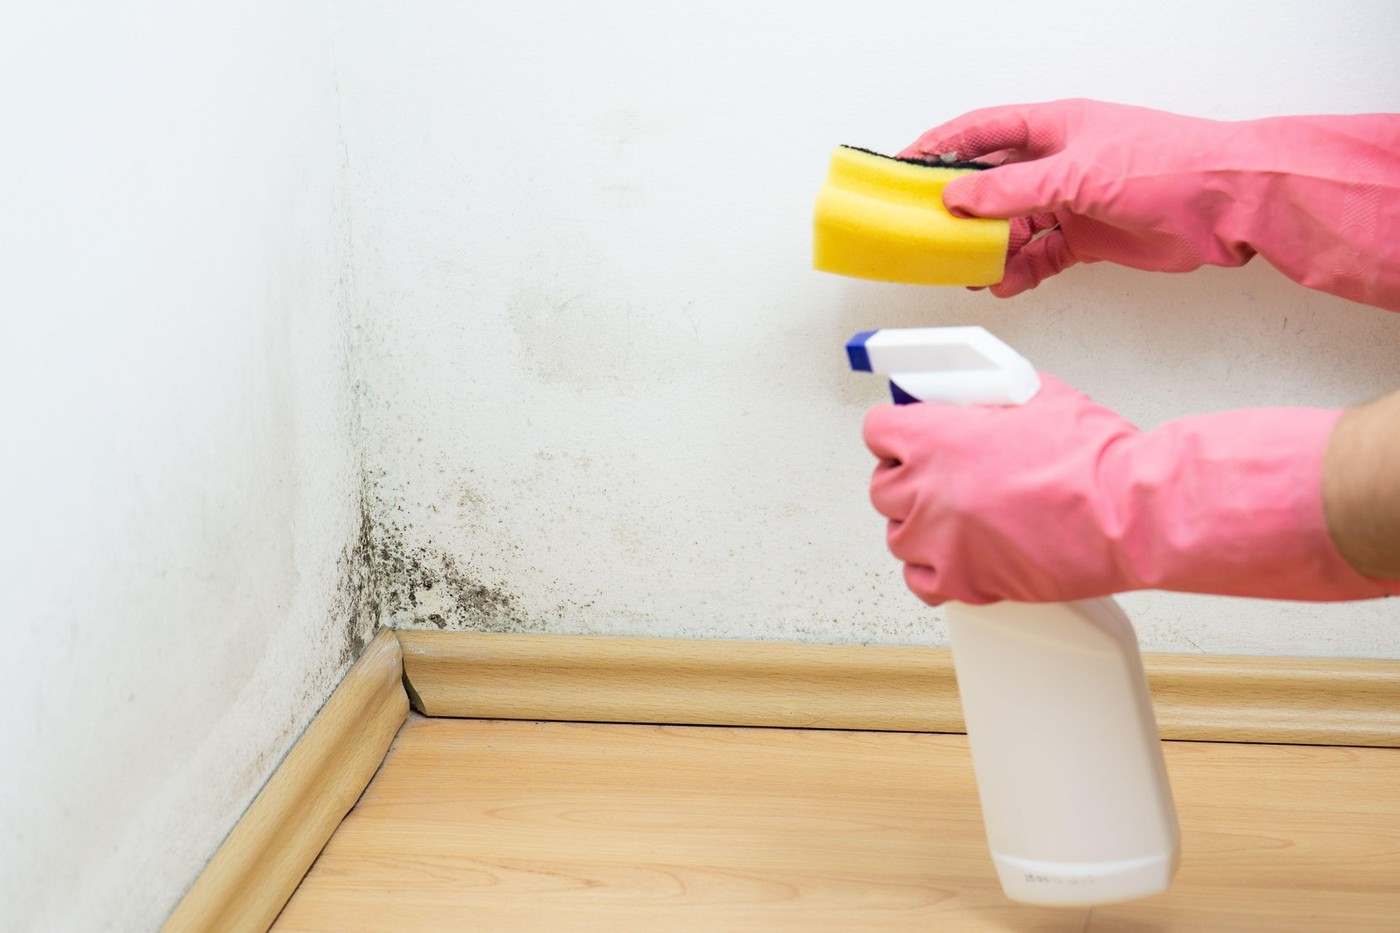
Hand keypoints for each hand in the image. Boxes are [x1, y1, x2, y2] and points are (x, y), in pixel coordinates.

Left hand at [863, 375, 1399, 603]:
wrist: (1127, 512)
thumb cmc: (1092, 457)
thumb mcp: (1033, 395)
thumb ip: (987, 401)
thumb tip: (973, 402)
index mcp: (934, 438)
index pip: (878, 431)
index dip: (896, 433)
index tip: (908, 438)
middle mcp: (926, 490)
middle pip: (883, 487)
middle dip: (907, 480)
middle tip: (937, 479)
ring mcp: (939, 539)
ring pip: (899, 537)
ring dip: (920, 527)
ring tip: (954, 521)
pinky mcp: (962, 581)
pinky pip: (921, 582)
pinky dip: (935, 572)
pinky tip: (958, 557)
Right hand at [899, 99, 1399, 308]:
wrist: (1229, 203)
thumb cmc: (1169, 164)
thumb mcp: (1076, 173)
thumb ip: (1012, 190)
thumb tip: (956, 197)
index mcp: (1053, 128)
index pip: (982, 132)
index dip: (940, 147)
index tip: (903, 167)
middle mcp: (1059, 163)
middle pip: (991, 185)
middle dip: (959, 211)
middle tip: (927, 234)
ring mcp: (1072, 201)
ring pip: (1011, 227)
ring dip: (988, 249)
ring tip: (969, 269)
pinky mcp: (1088, 238)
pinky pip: (1040, 257)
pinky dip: (1020, 272)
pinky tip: (1005, 284)